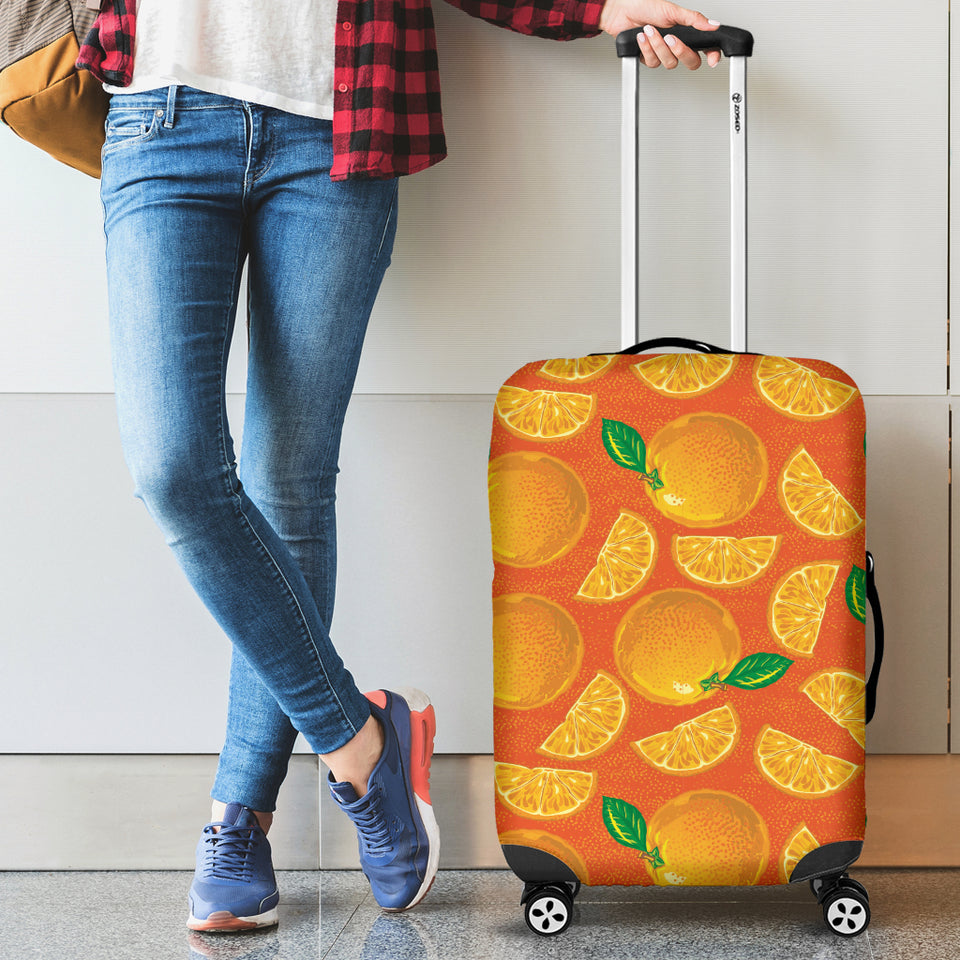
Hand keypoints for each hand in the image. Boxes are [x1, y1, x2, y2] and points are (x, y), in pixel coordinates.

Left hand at [598, 0, 721, 69]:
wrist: (622, 12)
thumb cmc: (645, 7)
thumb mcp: (673, 10)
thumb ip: (693, 20)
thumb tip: (713, 25)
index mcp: (686, 33)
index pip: (705, 48)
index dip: (712, 55)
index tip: (712, 59)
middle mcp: (676, 45)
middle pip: (690, 61)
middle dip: (680, 51)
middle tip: (670, 38)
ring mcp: (663, 53)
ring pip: (669, 63)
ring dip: (658, 46)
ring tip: (649, 30)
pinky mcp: (649, 58)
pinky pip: (653, 62)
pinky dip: (646, 48)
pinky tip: (641, 37)